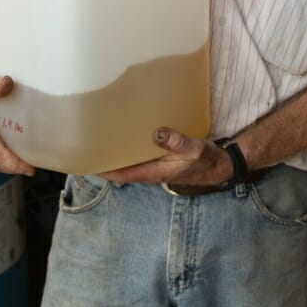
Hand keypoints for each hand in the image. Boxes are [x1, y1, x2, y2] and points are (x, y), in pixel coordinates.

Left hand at [101, 128, 230, 188]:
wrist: (219, 166)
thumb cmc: (206, 160)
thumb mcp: (194, 149)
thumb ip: (177, 142)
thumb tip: (157, 132)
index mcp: (154, 172)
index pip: (122, 174)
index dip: (103, 170)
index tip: (87, 161)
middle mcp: (151, 171)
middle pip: (121, 169)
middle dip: (105, 160)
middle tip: (88, 143)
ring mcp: (155, 166)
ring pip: (129, 162)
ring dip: (116, 153)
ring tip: (101, 137)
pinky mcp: (160, 160)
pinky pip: (139, 155)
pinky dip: (130, 147)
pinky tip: (126, 134)